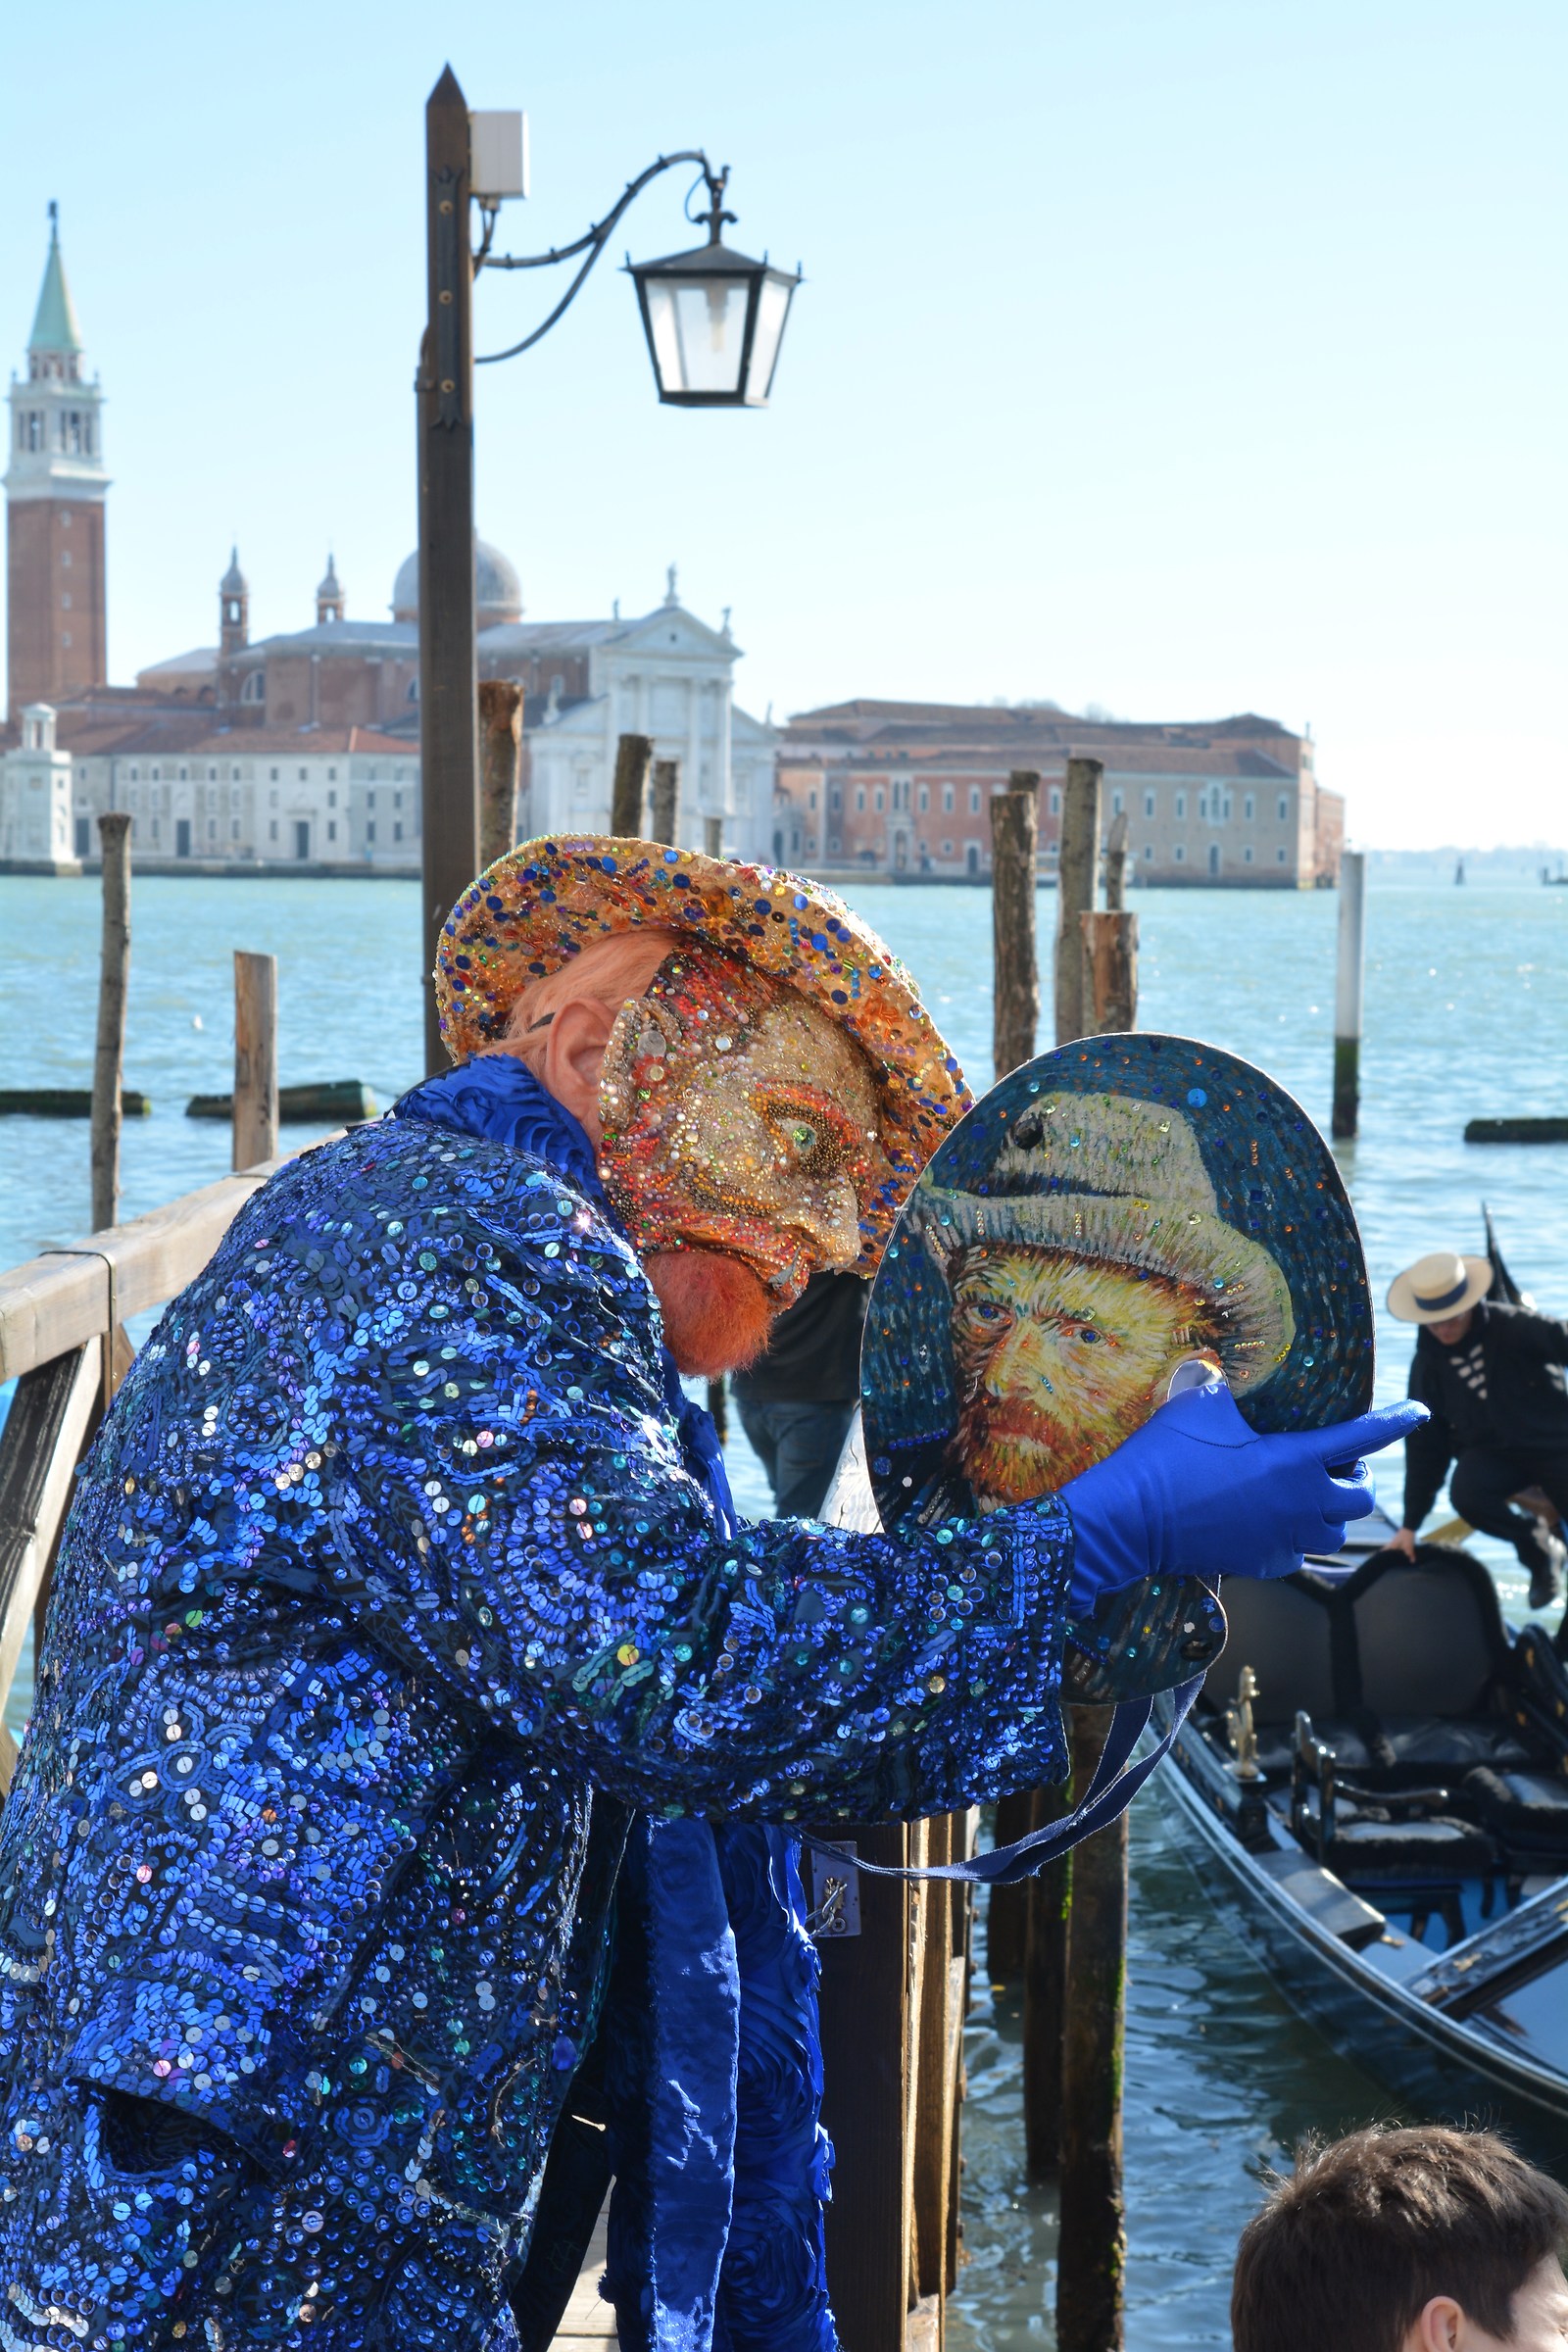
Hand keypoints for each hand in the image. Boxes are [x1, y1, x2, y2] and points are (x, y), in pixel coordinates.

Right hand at [1060, 1380, 1428, 1609]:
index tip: (1419, 1410)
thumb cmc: (1165, 1459)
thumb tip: (1212, 1371)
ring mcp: (1279, 1538)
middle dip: (1358, 1478)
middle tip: (1339, 1464)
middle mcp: (1298, 1504)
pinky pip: (1298, 1555)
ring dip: (1333, 1514)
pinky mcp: (1258, 1563)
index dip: (1394, 1422)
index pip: (1360, 1437)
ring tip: (1312, 1497)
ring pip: (1334, 1533)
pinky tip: (1278, 1525)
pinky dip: (1299, 1539)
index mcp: (1291, 1461)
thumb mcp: (1195, 1407)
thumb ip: (1216, 1386)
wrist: (1128, 1520)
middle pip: (1360, 1498)